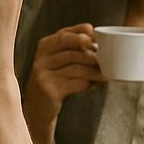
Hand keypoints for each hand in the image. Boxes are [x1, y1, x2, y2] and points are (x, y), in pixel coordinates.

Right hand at [23, 23, 105, 143]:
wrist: (37, 110)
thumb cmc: (53, 82)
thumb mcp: (58, 62)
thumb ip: (72, 49)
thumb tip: (95, 38)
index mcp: (44, 48)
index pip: (63, 35)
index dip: (80, 33)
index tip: (95, 35)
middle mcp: (41, 60)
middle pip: (70, 51)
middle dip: (90, 53)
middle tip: (105, 57)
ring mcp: (43, 76)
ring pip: (75, 68)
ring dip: (94, 71)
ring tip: (105, 73)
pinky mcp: (49, 91)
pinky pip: (74, 84)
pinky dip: (88, 83)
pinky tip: (96, 84)